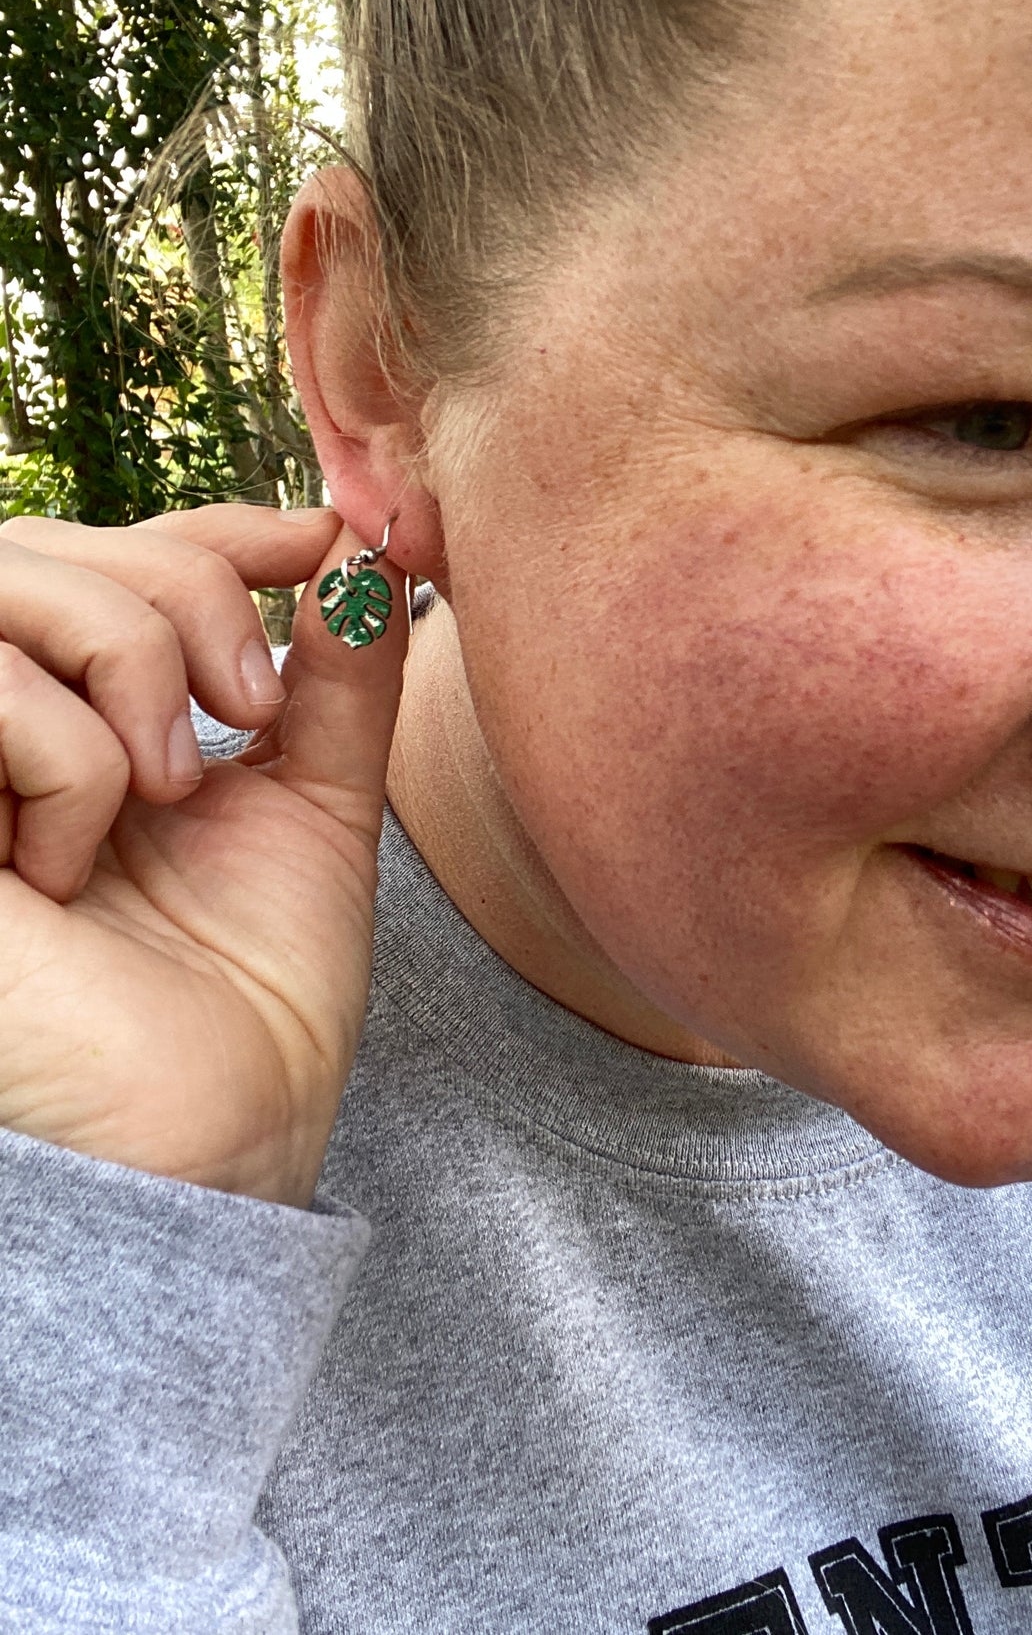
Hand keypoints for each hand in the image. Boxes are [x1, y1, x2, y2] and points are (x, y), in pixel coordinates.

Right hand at [0, 503, 406, 1206]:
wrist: (206, 1142)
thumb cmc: (249, 1002)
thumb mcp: (314, 808)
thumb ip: (333, 680)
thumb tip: (362, 556)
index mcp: (84, 721)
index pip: (118, 551)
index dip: (216, 524)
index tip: (324, 542)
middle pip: (58, 544)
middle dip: (186, 591)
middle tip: (250, 706)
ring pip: (8, 580)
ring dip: (128, 663)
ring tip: (170, 792)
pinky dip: (66, 763)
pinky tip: (66, 871)